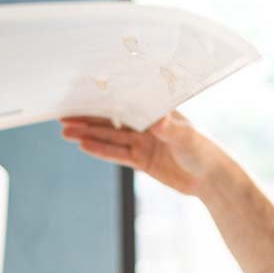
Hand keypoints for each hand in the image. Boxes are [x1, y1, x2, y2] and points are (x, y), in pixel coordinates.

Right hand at [59, 112, 223, 196]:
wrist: (211, 180)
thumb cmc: (204, 151)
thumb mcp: (187, 138)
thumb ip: (170, 129)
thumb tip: (156, 120)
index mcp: (156, 110)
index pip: (125, 100)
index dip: (103, 97)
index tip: (81, 92)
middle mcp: (146, 124)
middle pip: (111, 119)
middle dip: (87, 116)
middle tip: (62, 114)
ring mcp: (142, 142)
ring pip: (109, 137)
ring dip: (88, 134)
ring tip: (64, 131)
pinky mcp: (141, 160)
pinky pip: (117, 154)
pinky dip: (100, 150)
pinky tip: (82, 145)